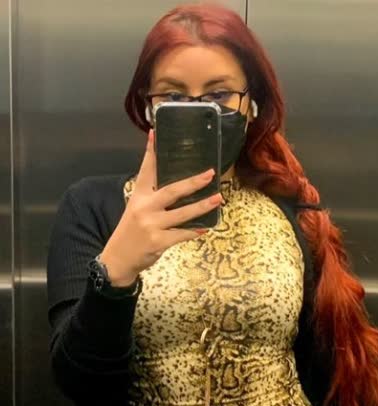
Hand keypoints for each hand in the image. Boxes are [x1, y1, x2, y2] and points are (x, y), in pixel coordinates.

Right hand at [98, 130, 221, 284]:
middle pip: (171, 191)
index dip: (151, 152)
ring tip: (217, 199)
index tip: (156, 134)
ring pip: (182, 214)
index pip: (146, 170)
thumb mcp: (136, 209)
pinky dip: (193, 231)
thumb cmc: (131, 232)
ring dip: (202, 206)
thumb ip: (153, 198)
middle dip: (192, 182)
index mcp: (139, 196)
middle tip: (210, 174)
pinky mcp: (158, 241)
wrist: (118, 258)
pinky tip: (205, 228)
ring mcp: (151, 225)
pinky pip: (181, 234)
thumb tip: (178, 188)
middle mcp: (145, 207)